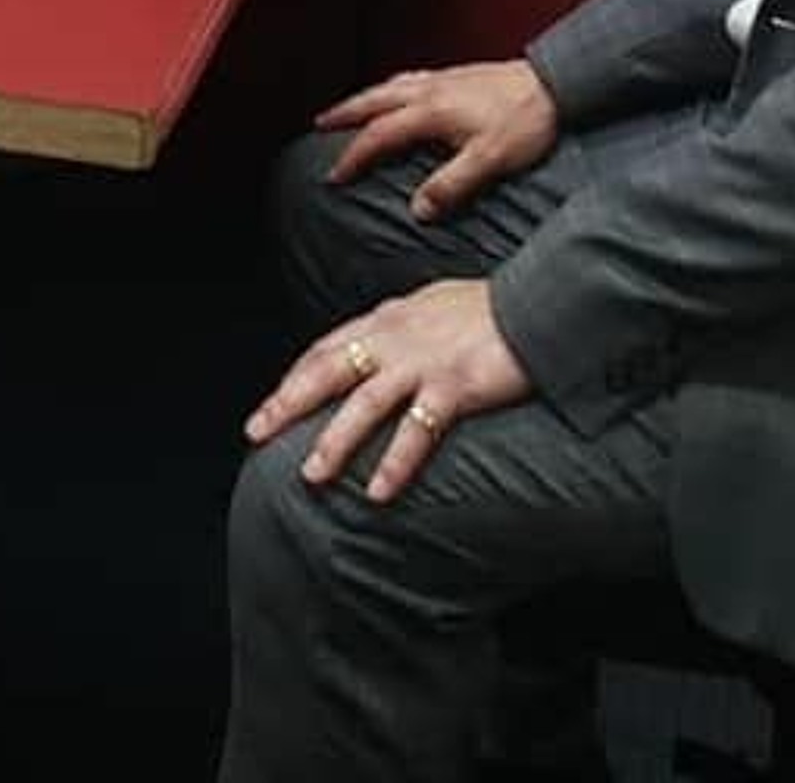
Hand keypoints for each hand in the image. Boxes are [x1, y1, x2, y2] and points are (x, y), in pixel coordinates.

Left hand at [244, 278, 531, 502]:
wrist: (537, 301)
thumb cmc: (489, 308)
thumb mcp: (432, 305)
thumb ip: (402, 324)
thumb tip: (379, 337)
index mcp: (388, 318)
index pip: (326, 347)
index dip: (294, 377)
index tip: (270, 404)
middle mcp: (396, 338)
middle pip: (328, 371)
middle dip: (288, 403)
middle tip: (256, 432)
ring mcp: (423, 362)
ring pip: (364, 405)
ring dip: (334, 442)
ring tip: (310, 476)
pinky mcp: (454, 386)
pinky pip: (417, 431)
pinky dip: (395, 462)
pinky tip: (379, 492)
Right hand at [316, 56, 559, 215]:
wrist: (555, 83)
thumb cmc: (525, 123)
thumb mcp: (489, 160)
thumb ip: (450, 185)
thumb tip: (416, 210)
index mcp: (431, 112)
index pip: (380, 135)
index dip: (354, 155)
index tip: (334, 175)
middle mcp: (429, 90)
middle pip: (375, 100)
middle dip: (345, 113)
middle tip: (321, 123)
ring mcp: (443, 79)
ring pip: (391, 85)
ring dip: (366, 97)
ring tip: (352, 107)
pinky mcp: (458, 75)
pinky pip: (411, 77)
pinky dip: (394, 86)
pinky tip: (400, 90)